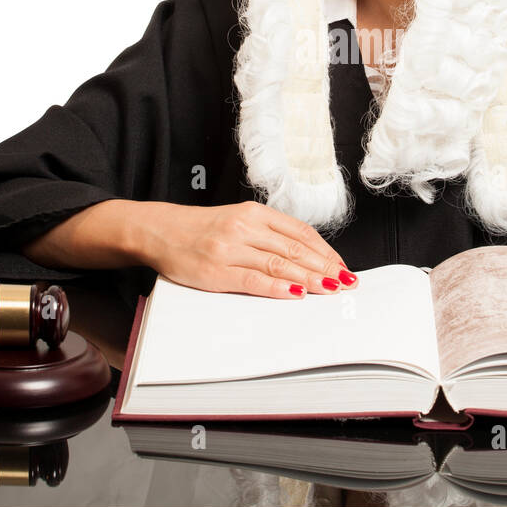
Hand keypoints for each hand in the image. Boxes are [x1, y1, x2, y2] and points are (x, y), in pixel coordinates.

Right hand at [133, 200, 356, 298]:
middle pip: (295, 248)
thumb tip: (307, 256)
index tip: (342, 265)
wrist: (160, 231)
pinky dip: (278, 287)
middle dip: (325, 267)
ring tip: (330, 288)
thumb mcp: (238, 221)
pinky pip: (254, 280)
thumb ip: (269, 234)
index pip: (300, 231)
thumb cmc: (202, 230)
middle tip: (345, 281)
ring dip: (309, 278)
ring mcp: (230, 249)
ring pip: (279, 263)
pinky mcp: (216, 271)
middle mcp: (244, 227)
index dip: (325, 250)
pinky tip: (296, 293)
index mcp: (254, 213)